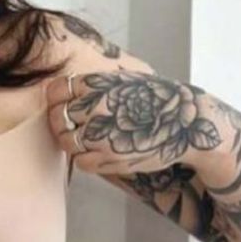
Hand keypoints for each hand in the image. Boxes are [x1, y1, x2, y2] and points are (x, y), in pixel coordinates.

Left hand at [45, 70, 220, 176]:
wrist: (185, 122)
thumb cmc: (155, 99)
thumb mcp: (124, 79)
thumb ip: (95, 85)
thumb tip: (63, 90)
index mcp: (97, 84)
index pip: (56, 90)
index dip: (55, 99)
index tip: (61, 104)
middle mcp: (96, 108)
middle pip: (57, 117)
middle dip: (60, 122)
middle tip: (70, 125)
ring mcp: (101, 135)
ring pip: (66, 142)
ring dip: (71, 142)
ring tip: (85, 139)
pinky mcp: (109, 158)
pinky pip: (80, 162)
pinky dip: (85, 158)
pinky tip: (97, 152)